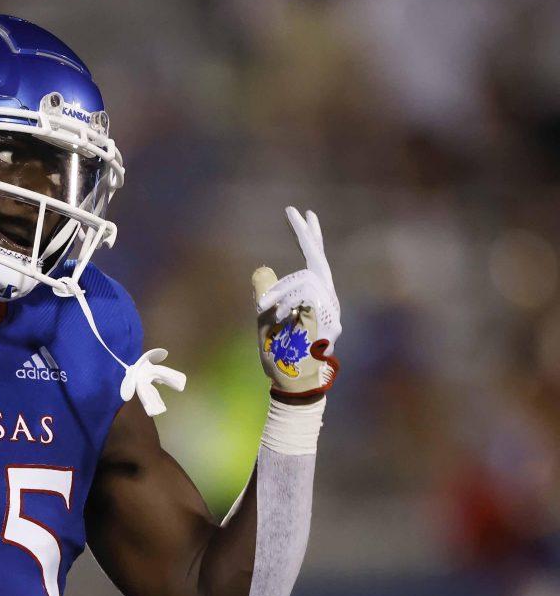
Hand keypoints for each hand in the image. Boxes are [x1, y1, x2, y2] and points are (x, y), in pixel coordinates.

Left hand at [252, 207, 340, 398]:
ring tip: (271, 315)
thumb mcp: (264, 319)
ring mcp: (331, 311)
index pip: (314, 260)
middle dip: (305, 235)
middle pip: (317, 261)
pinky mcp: (329, 321)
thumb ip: (266, 294)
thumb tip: (263, 269)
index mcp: (314, 298)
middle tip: (294, 211)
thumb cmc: (278, 354)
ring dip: (281, 293)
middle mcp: (328, 301)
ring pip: (304, 280)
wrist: (289, 384)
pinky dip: (285, 306)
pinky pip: (303, 298)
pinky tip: (280, 320)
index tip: (301, 213)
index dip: (307, 236)